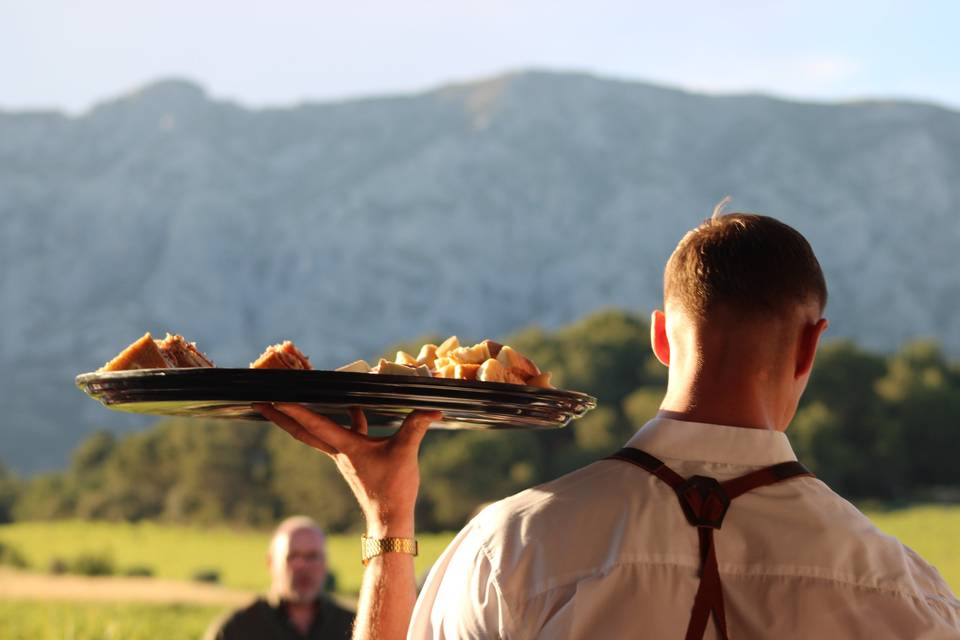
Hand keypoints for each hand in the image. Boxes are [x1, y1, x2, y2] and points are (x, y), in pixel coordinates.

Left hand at [254, 403, 440, 536]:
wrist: (390, 519)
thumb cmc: (393, 489)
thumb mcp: (406, 452)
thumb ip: (416, 426)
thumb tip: (432, 409)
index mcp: (345, 447)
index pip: (313, 424)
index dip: (293, 409)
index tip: (272, 398)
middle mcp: (338, 451)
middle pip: (302, 430)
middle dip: (279, 416)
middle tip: (258, 402)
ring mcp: (345, 456)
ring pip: (318, 432)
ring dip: (303, 417)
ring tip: (292, 400)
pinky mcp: (356, 460)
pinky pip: (344, 434)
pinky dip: (347, 419)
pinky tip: (357, 408)